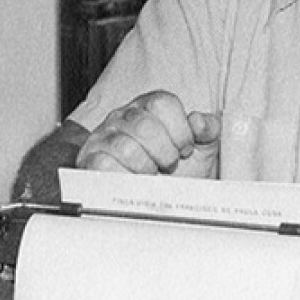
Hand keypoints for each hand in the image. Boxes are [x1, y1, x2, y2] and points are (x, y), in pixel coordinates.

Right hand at [76, 90, 220, 175]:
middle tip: (170, 164)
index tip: (185, 148)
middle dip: (165, 152)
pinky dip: (125, 176)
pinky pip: (103, 165)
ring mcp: (105, 136)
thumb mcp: (201, 148)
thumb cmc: (176, 169)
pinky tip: (134, 179)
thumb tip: (200, 122)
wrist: (157, 196)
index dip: (180, 131)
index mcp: (150, 107)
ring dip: (146, 167)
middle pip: (144, 125)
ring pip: (125, 147)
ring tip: (152, 173)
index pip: (162, 103)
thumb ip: (209, 129)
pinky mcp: (91, 159)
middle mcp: (125, 116)